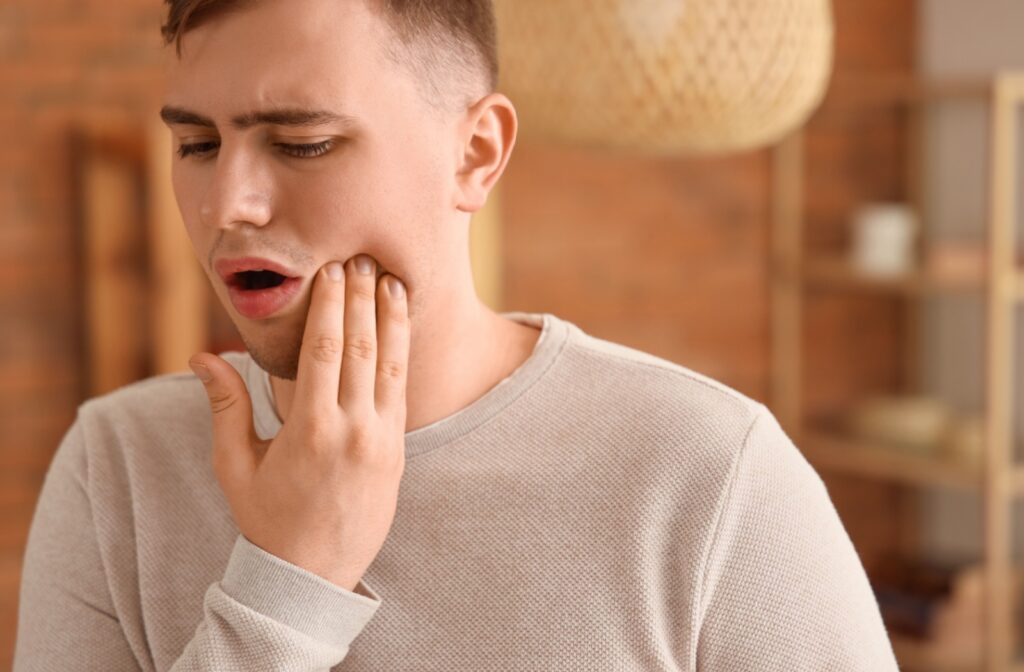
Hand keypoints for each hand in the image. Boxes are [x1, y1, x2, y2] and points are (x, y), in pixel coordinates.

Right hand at [189, 254, 409, 591]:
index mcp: (312, 430)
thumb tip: (203, 355)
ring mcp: (382, 440)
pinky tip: (400, 326)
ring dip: (391, 317)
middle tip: (362, 257)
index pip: (326, 350)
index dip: (332, 305)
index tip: (333, 269)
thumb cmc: (267, 520)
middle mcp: (354, 430)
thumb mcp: (235, 466)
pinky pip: (401, 389)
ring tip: (390, 278)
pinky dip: (401, 352)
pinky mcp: (398, 449)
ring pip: (391, 364)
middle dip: (362, 298)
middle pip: (361, 348)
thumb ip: (225, 406)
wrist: (314, 577)